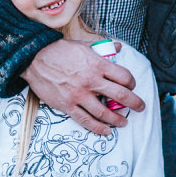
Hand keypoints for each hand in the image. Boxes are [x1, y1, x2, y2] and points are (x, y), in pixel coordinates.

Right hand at [23, 39, 142, 134]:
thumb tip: (118, 47)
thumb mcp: (83, 45)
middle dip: (135, 103)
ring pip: (104, 112)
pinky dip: (98, 128)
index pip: (124, 77)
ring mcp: (79, 95)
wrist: (34, 59)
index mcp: (97, 64)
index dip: (132, 83)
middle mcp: (91, 81)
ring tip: (124, 122)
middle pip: (120, 96)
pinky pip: (86, 120)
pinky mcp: (68, 105)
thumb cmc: (59, 51)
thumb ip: (102, 49)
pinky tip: (106, 131)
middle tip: (141, 107)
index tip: (132, 86)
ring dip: (118, 119)